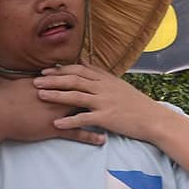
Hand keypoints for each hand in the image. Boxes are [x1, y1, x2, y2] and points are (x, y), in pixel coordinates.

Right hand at [0, 76, 104, 149]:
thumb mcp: (7, 84)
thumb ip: (11, 80)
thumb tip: (3, 75)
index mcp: (47, 84)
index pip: (69, 79)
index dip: (82, 78)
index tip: (94, 78)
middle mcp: (56, 96)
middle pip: (82, 93)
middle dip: (98, 94)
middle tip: (112, 95)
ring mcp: (58, 113)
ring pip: (84, 112)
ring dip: (99, 115)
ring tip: (114, 118)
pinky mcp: (55, 128)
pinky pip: (76, 133)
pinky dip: (90, 136)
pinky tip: (102, 139)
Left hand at [34, 64, 171, 140]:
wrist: (153, 118)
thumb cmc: (136, 104)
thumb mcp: (119, 85)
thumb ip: (101, 76)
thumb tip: (87, 64)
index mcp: (105, 79)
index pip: (79, 69)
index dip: (61, 70)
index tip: (46, 71)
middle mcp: (103, 87)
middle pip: (73, 80)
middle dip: (53, 80)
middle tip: (36, 81)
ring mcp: (105, 101)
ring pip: (75, 96)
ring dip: (56, 95)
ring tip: (40, 96)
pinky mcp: (107, 117)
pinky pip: (84, 118)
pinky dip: (69, 121)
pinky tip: (56, 124)